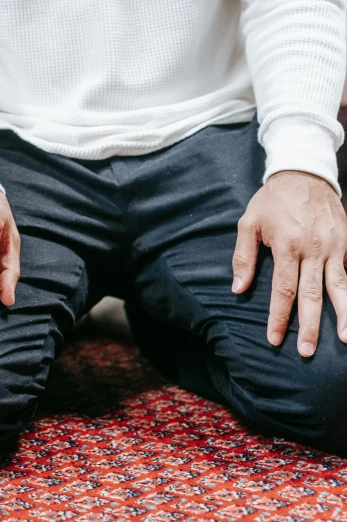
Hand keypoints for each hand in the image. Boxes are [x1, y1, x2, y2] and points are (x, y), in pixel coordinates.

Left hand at [232, 171, 346, 356]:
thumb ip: (243, 257)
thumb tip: (238, 288)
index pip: (283, 290)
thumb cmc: (272, 201)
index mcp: (287, 246)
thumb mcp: (248, 223)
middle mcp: (314, 249)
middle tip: (306, 352)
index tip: (275, 339)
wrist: (305, 174)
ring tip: (345, 339)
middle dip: (309, 326)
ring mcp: (335, 246)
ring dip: (343, 315)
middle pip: (312, 294)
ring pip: (340, 286)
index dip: (279, 316)